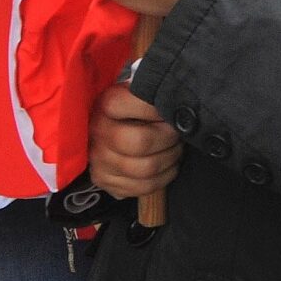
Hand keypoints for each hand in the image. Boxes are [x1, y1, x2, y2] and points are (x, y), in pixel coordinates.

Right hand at [87, 82, 180, 199]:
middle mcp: (98, 130)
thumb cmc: (139, 108)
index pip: (139, 104)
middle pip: (142, 142)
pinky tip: (165, 167)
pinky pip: (141, 187)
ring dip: (170, 160)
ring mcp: (98, 157)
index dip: (161, 110)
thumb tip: (182, 104)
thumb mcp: (147, 93)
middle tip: (177, 135)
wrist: (115, 125)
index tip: (171, 112)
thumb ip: (160, 95)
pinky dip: (162, 179)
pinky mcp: (103, 179)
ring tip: (174, 150)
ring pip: (146, 168)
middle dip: (169, 140)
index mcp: (109, 103)